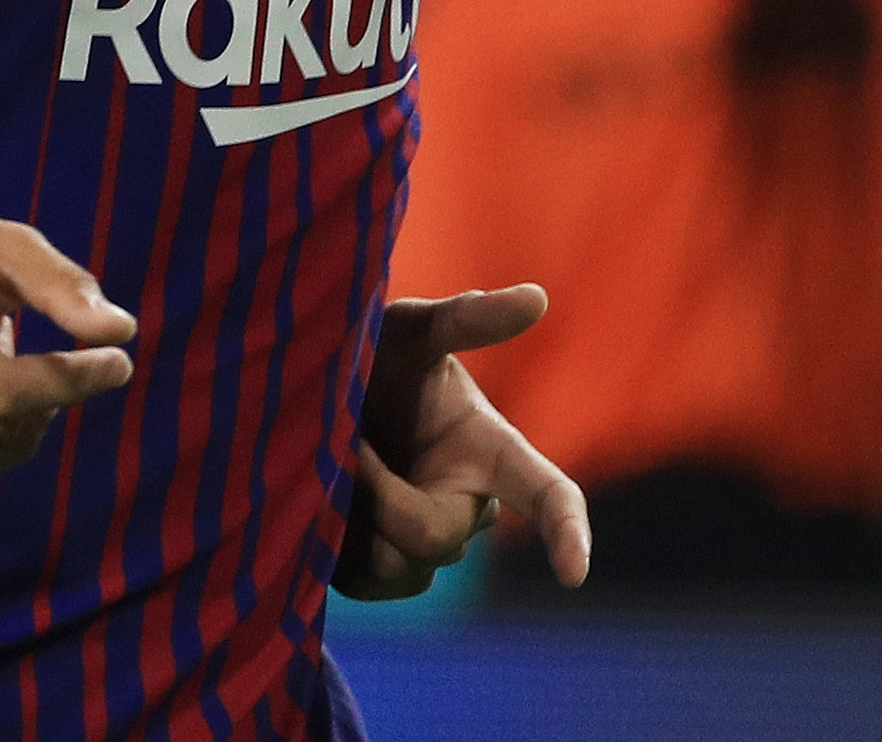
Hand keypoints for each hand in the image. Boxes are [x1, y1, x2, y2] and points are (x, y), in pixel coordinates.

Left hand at [335, 283, 590, 600]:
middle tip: (343, 446)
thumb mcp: (408, 329)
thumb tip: (538, 297)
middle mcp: (469, 510)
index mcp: (493, 453)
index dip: (566, 533)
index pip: (548, 495)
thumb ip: (465, 317)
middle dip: (380, 494)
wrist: (307, 394)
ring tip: (330, 466)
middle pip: (436, 536)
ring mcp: (426, 550)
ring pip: (397, 567)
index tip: (574, 574)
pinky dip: (331, 544)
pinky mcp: (380, 574)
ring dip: (352, 517)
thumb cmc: (374, 356)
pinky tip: (316, 500)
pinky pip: (363, 583)